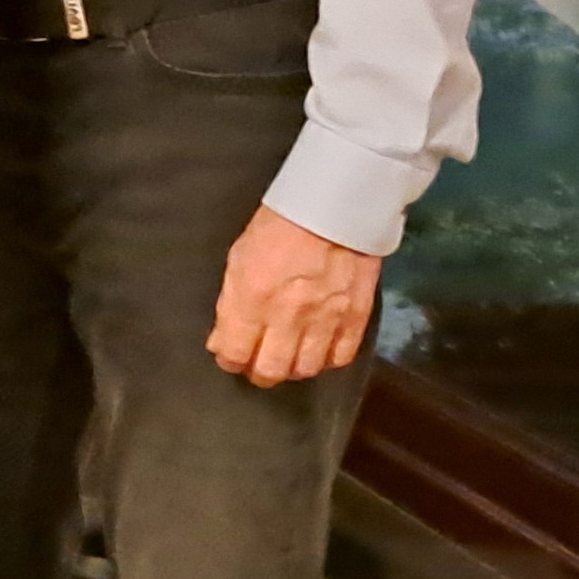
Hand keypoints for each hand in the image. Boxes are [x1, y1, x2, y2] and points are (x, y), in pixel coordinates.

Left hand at [209, 207, 379, 386]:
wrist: (333, 206)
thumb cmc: (278, 226)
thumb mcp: (238, 259)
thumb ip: (230, 304)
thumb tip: (222, 341)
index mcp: (253, 299)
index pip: (235, 354)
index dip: (229, 360)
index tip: (231, 355)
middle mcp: (288, 316)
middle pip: (271, 370)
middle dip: (259, 372)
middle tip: (258, 363)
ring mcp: (326, 319)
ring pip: (306, 369)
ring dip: (292, 368)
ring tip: (288, 357)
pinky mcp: (356, 316)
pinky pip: (340, 357)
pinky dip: (327, 360)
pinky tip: (318, 349)